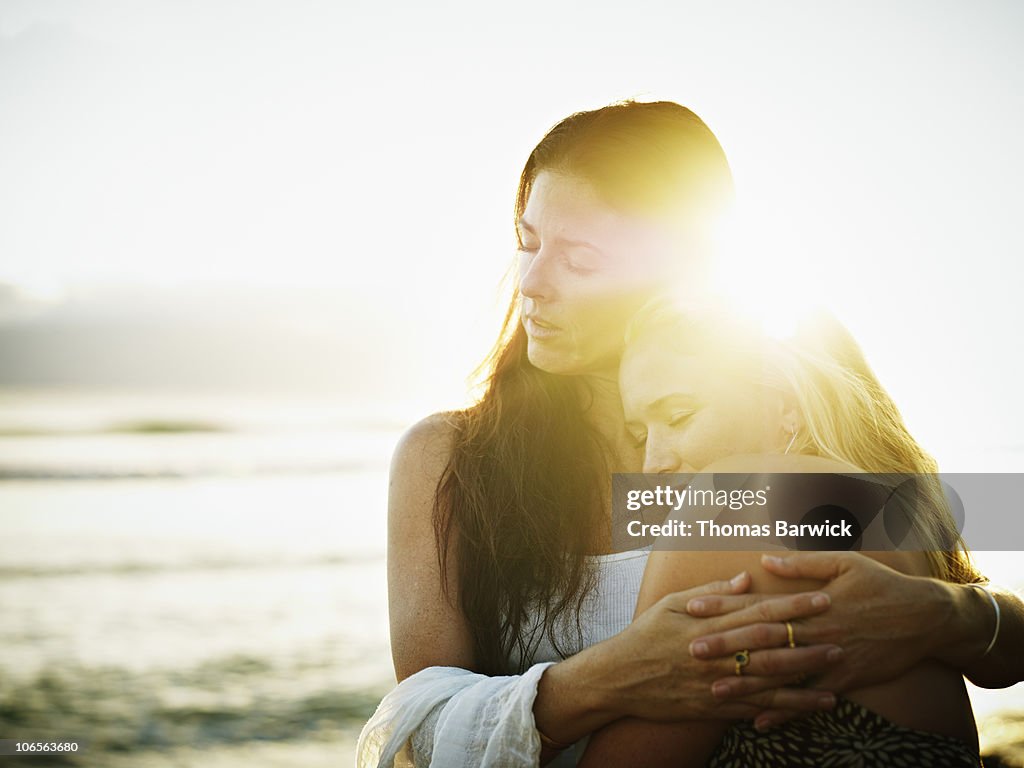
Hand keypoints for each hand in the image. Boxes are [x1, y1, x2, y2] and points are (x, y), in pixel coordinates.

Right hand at [597, 572, 843, 722]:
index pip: (758, 612)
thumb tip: (747, 577)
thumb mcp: (671, 604)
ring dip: (806, 676)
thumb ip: (712, 593)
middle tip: (842, 634)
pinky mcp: (715, 708)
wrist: (619, 678)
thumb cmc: (645, 635)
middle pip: (770, 646)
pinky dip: (785, 707)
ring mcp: (716, 684)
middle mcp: (715, 655)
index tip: (821, 598)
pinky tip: (811, 705)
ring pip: (769, 680)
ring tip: (837, 671)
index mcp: (707, 625)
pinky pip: (756, 708)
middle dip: (808, 639)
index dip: (792, 605)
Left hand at [688, 552, 944, 727]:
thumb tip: (765, 559)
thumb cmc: (882, 584)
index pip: (757, 604)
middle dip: (726, 647)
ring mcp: (830, 658)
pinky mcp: (844, 680)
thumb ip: (802, 563)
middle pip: (763, 641)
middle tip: (691, 652)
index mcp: (810, 602)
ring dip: (747, 684)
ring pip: (782, 674)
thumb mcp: (844, 562)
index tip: (692, 608)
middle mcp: (816, 631)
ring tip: (714, 690)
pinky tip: (759, 721)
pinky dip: (785, 711)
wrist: (926, 617)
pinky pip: (809, 699)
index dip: (724, 606)